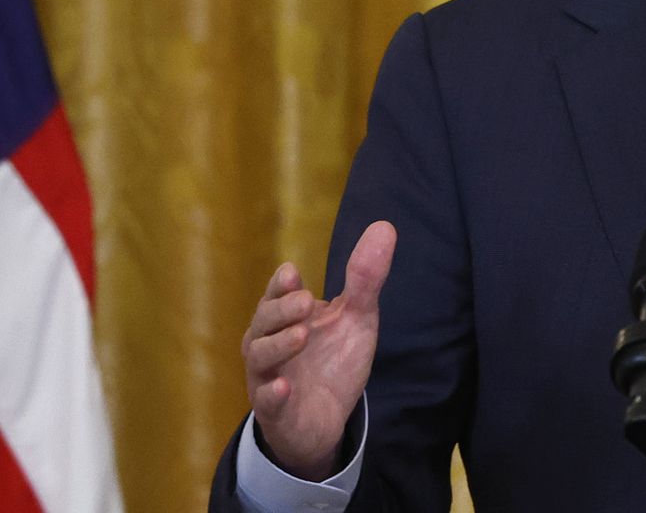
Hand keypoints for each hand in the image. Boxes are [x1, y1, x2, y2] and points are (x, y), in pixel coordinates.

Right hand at [243, 221, 396, 479]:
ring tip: (301, 335)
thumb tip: (385, 226)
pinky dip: (271, 394)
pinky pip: (266, 403)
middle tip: (305, 301)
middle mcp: (268, 343)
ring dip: (278, 346)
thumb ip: (365, 278)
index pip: (276, 294)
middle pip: (263, 321)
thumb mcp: (356, 318)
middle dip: (281, 310)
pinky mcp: (274, 412)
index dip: (281, 284)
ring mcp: (267, 377)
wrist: (325, 419)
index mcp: (285, 317)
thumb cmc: (333, 361)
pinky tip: (282, 387)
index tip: (293, 273)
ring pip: (259, 357)